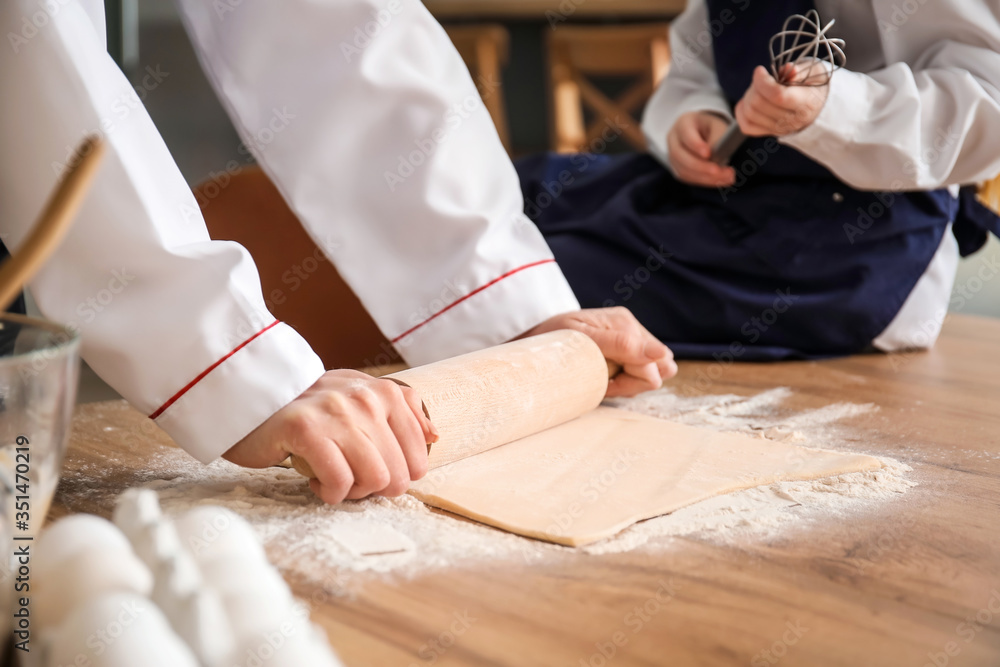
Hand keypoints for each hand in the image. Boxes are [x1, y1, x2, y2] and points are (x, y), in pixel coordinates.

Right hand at [223, 370, 437, 503]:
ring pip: (373, 480)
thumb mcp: (360, 399)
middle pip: (397, 475)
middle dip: (373, 488)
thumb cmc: (310, 409)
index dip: (397, 477)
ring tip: (331, 476)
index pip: (419, 458)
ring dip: (351, 491)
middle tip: (347, 476)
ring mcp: (337, 412)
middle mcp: (366, 398)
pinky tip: (315, 479)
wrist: (252, 400)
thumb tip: (434, 436)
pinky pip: (339, 482)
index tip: (371, 470)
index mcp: (386, 393)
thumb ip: (401, 413)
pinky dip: (329, 492)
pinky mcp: (306, 430)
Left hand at [519, 307, 677, 396]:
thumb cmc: (555, 338)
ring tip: (602, 375)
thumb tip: (662, 354)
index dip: (628, 384)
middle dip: (634, 383)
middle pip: (661, 371)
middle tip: (603, 380)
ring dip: (630, 382)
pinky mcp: (628, 346)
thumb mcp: (583, 341)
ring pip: (656, 373)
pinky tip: (605, 373)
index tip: (601, 382)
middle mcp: (633, 328)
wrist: (537, 334)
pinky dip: (626, 378)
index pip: (653, 369)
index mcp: (624, 324)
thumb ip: (622, 345)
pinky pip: (643, 371)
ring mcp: (632, 336)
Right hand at [666, 111, 735, 187]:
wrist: (702, 132)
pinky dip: (704, 181)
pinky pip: (688, 178)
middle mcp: (673, 140)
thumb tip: (717, 158)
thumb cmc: (711, 127)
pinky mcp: (678, 168)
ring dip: (705, 177)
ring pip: (683, 170)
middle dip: (700, 166)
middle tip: (719, 171)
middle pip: (680, 155)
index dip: (696, 145)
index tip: (708, 154)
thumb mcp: (718, 126)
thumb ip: (718, 138)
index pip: (686, 135)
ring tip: (726, 177)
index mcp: (683, 123)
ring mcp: (673, 155)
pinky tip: (720, 180)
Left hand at [735, 64, 828, 136]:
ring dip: (748, 97)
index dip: (762, 81)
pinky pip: (747, 126)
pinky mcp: (768, 132)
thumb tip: (788, 70)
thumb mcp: (813, 72)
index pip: (777, 96)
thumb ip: (799, 71)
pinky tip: (747, 101)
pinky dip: (741, 112)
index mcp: (805, 103)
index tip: (760, 70)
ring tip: (758, 88)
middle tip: (762, 78)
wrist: (819, 106)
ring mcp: (779, 129)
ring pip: (749, 115)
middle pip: (758, 105)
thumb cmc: (814, 84)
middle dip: (754, 87)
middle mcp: (792, 120)